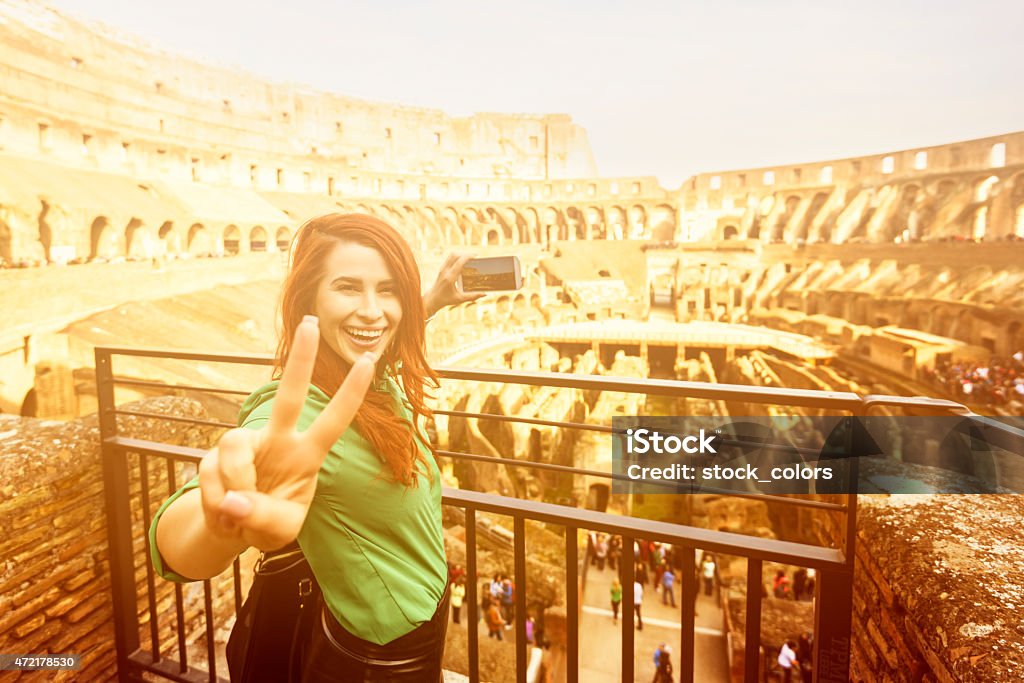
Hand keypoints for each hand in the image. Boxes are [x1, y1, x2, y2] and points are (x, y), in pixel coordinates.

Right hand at [197, 315, 374, 550]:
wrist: (232, 529)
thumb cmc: (268, 522)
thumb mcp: (279, 530)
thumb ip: (263, 516)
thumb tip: (235, 500)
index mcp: (306, 455)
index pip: (334, 421)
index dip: (351, 393)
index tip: (370, 360)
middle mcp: (277, 440)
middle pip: (290, 395)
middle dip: (302, 360)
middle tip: (312, 322)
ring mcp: (245, 444)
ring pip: (235, 449)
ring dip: (234, 488)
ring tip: (236, 514)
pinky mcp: (213, 456)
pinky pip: (212, 476)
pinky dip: (216, 503)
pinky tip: (223, 513)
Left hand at [423, 252, 485, 317]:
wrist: (432, 299)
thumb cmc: (446, 299)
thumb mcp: (460, 299)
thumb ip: (473, 296)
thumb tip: (484, 294)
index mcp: (450, 278)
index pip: (459, 263)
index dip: (468, 256)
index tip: (476, 256)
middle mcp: (445, 271)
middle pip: (454, 255)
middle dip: (465, 254)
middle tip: (474, 257)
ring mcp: (442, 269)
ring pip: (451, 255)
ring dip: (461, 254)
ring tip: (469, 258)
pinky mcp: (442, 268)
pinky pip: (449, 258)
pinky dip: (457, 257)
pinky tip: (463, 262)